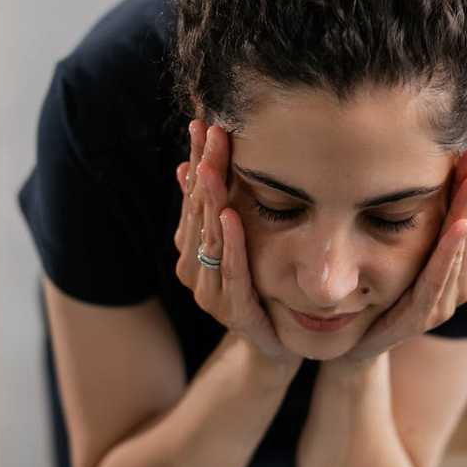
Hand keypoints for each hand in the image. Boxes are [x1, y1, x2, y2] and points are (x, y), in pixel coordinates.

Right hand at [174, 120, 296, 364]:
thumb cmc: (260, 287)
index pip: (192, 196)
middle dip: (204, 170)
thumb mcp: (241, 242)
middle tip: (210, 132)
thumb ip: (217, 209)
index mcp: (192, 249)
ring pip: (210, 239)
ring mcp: (211, 292)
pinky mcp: (235, 312)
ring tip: (211, 165)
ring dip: (210, 200)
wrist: (276, 344)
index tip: (201, 122)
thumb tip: (190, 165)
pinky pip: (231, 272)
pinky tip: (230, 216)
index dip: (196, 159)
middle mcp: (194, 269)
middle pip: (199, 212)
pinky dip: (231, 244)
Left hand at [336, 141, 466, 364]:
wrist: (350, 346)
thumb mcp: (404, 252)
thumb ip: (433, 223)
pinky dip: (449, 252)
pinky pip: (437, 280)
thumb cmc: (378, 296)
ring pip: (458, 254)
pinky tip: (457, 226)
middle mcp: (452, 284)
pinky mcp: (421, 317)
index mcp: (450, 265)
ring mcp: (439, 302)